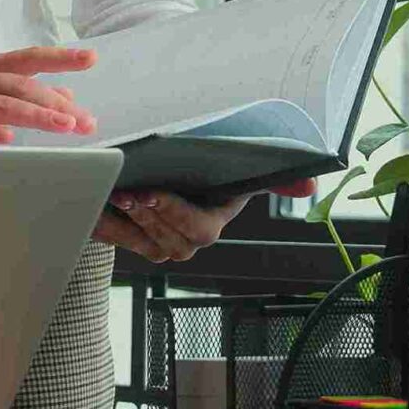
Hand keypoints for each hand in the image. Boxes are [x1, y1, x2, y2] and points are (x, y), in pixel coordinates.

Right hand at [0, 46, 98, 143]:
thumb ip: (19, 92)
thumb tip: (64, 96)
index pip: (28, 58)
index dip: (59, 58)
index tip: (90, 58)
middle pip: (21, 83)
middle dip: (56, 101)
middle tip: (83, 120)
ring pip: (1, 102)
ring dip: (35, 113)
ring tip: (62, 125)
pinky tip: (9, 138)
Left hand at [93, 178, 318, 263]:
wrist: (168, 172)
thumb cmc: (202, 167)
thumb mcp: (234, 163)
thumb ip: (275, 176)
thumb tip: (312, 181)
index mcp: (215, 220)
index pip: (198, 228)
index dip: (174, 213)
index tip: (154, 192)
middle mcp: (191, 240)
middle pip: (167, 237)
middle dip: (147, 214)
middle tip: (127, 189)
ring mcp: (164, 244)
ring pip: (144, 240)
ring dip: (127, 221)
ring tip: (113, 192)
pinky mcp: (137, 243)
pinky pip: (120, 241)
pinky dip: (108, 225)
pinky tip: (97, 205)